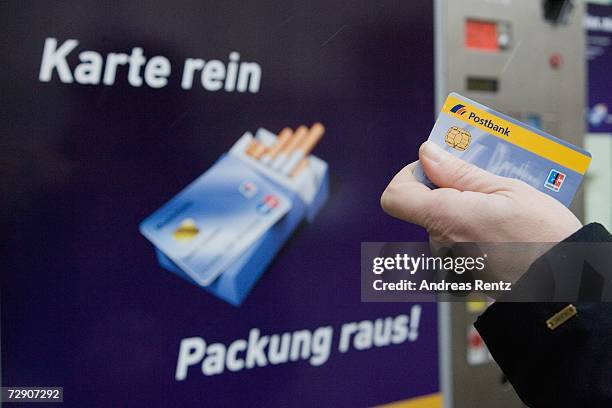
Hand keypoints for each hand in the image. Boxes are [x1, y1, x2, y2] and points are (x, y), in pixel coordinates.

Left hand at [380, 141, 582, 285]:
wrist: (566, 286)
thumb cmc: (544, 239)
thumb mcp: (507, 190)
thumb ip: (460, 173)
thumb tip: (428, 154)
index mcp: (445, 219)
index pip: (395, 196)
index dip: (410, 175)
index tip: (436, 165)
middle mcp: (441, 243)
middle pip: (423, 204)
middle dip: (447, 187)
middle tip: (481, 179)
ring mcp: (451, 260)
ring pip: (444, 219)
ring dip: (464, 205)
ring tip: (500, 203)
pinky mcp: (463, 271)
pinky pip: (458, 237)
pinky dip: (472, 225)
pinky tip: (500, 223)